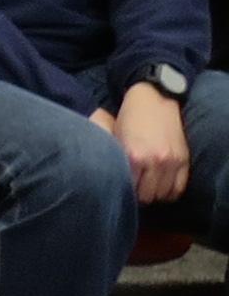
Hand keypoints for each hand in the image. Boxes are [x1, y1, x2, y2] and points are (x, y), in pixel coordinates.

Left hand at [115, 83, 193, 202]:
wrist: (152, 99)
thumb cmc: (127, 119)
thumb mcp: (114, 139)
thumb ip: (115, 161)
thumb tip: (112, 182)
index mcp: (133, 156)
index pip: (128, 189)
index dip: (123, 192)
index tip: (119, 190)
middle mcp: (154, 161)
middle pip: (146, 196)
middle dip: (138, 196)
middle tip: (133, 191)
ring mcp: (171, 161)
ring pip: (163, 194)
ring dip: (154, 195)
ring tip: (147, 189)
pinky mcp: (183, 159)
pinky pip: (179, 188)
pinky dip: (169, 192)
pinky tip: (161, 188)